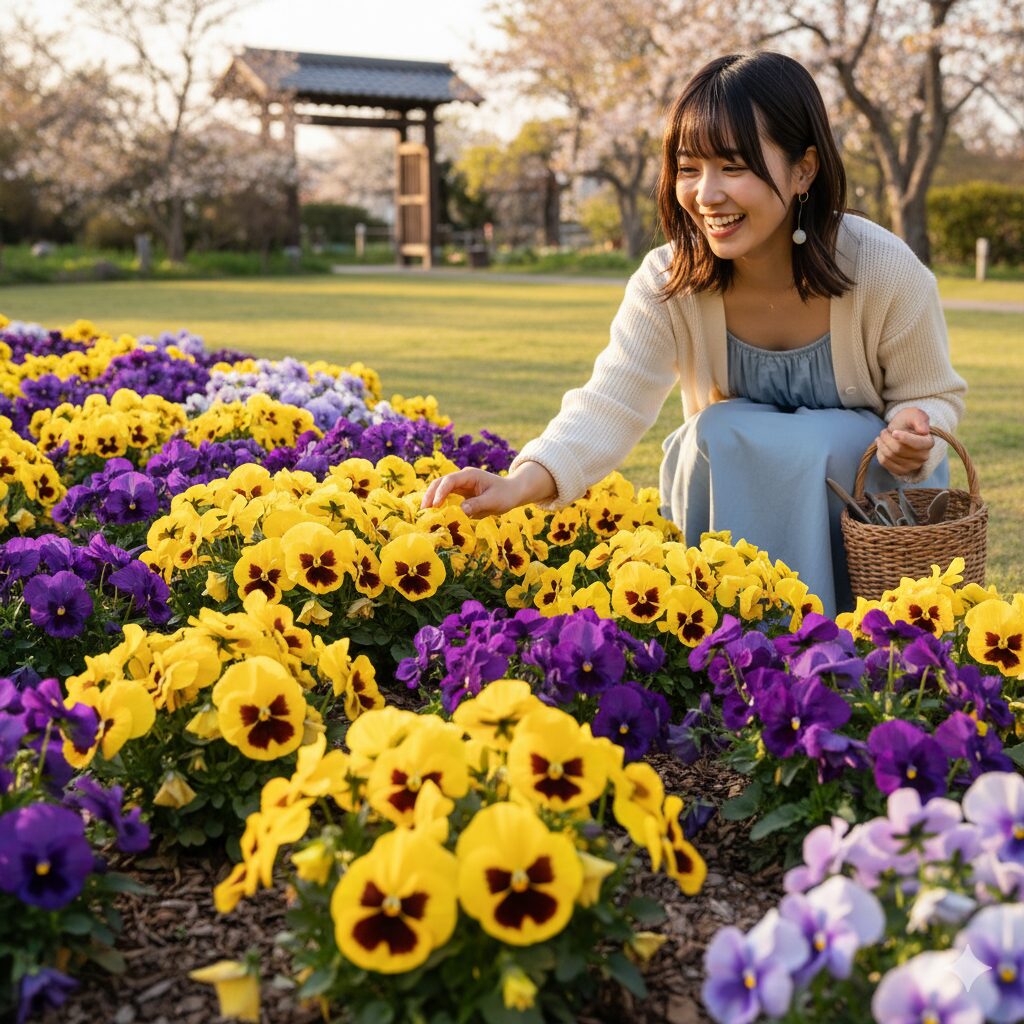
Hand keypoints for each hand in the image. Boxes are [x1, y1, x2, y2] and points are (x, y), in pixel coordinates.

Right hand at [420, 464, 554, 517]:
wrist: (512, 492)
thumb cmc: (505, 495)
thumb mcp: (493, 501)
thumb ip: (477, 505)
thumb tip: (460, 511)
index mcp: (470, 475)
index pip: (450, 481)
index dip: (441, 492)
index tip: (435, 505)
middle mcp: (462, 478)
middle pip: (440, 483)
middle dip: (430, 495)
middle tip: (423, 510)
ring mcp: (460, 485)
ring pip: (440, 489)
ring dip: (431, 500)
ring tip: (424, 514)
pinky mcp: (460, 493)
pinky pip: (446, 497)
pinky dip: (438, 504)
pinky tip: (433, 514)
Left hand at [876, 407, 931, 475]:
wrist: (901, 432)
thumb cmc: (908, 422)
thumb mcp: (914, 415)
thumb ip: (919, 420)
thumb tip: (924, 431)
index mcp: (929, 443)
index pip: (916, 443)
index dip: (904, 438)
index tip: (894, 432)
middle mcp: (923, 457)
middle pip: (898, 449)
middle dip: (887, 438)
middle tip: (884, 431)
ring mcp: (913, 466)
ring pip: (890, 456)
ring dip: (881, 444)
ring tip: (882, 437)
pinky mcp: (901, 471)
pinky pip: (885, 463)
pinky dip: (879, 453)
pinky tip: (881, 446)